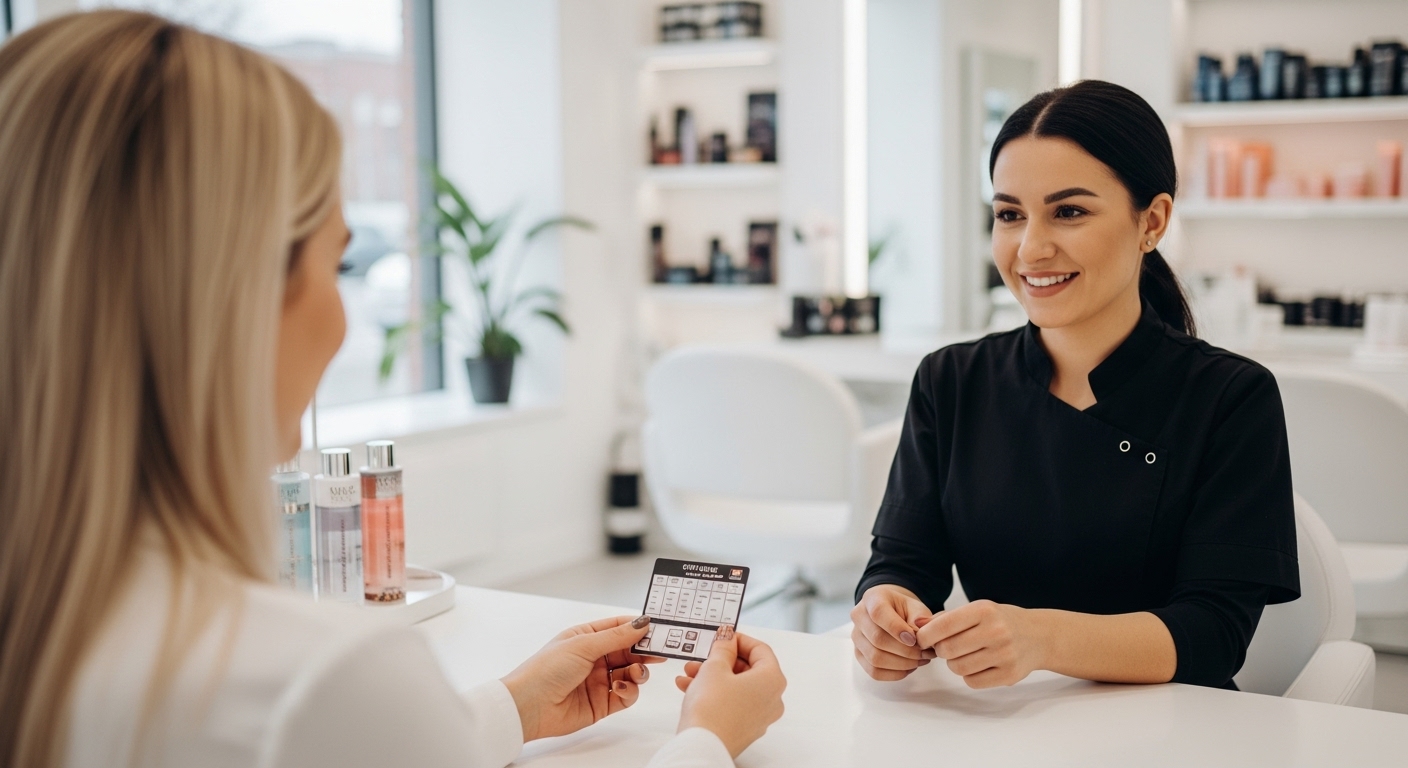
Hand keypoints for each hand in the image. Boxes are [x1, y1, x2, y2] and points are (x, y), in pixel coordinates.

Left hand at [500, 616, 663, 741]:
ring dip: (639, 671)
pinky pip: (627, 694)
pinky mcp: (603, 703)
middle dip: (645, 651)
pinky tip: (621, 687)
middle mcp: (594, 658)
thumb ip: (617, 637)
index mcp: (586, 638)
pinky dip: (630, 690)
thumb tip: (642, 623)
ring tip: (636, 673)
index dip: (638, 627)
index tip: (659, 628)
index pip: (619, 628)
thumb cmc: (546, 670)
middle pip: (629, 651)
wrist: (529, 707)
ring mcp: (599, 680)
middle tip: (660, 651)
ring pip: (632, 673)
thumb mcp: (583, 645)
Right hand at [674, 627, 786, 757]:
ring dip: (712, 676)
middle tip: (703, 655)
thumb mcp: (714, 667)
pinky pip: (732, 702)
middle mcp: (772, 699)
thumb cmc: (712, 708)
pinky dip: (714, 693)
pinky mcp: (745, 728)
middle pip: (748, 669)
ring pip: (737, 686)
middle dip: (721, 660)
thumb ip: (722, 648)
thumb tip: (727, 638)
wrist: (702, 746)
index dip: (739, 639)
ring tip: (689, 673)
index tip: (722, 636)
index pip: (760, 649)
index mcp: (772, 680)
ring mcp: (760, 716)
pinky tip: (689, 688)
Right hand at [850, 584, 936, 680]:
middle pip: (877, 639)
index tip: (914, 640)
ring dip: (903, 664)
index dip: (896, 628)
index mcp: (872, 598)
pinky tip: (909, 667)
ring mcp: (856, 637)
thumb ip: (919, 620)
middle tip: (926, 652)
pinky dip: (895, 673)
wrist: (894, 613)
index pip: (878, 613)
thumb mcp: (916, 607)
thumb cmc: (905, 610)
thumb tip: (920, 637)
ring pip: (875, 658)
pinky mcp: (859, 654)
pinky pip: (874, 671)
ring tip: (920, 660)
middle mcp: (859, 616)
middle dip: (906, 651)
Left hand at [916, 600, 1046, 687]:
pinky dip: (969, 676)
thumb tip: (917, 624)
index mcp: (984, 610)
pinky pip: (972, 682)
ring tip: (965, 655)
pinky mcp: (1009, 674)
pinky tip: (979, 665)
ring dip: (955, 664)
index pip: (943, 625)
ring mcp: (1004, 654)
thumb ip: (946, 618)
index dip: (926, 636)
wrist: (1038, 636)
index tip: (922, 640)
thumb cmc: (1000, 621)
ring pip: (958, 668)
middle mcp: (996, 631)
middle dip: (941, 650)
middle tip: (947, 647)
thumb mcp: (977, 610)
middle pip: (947, 649)